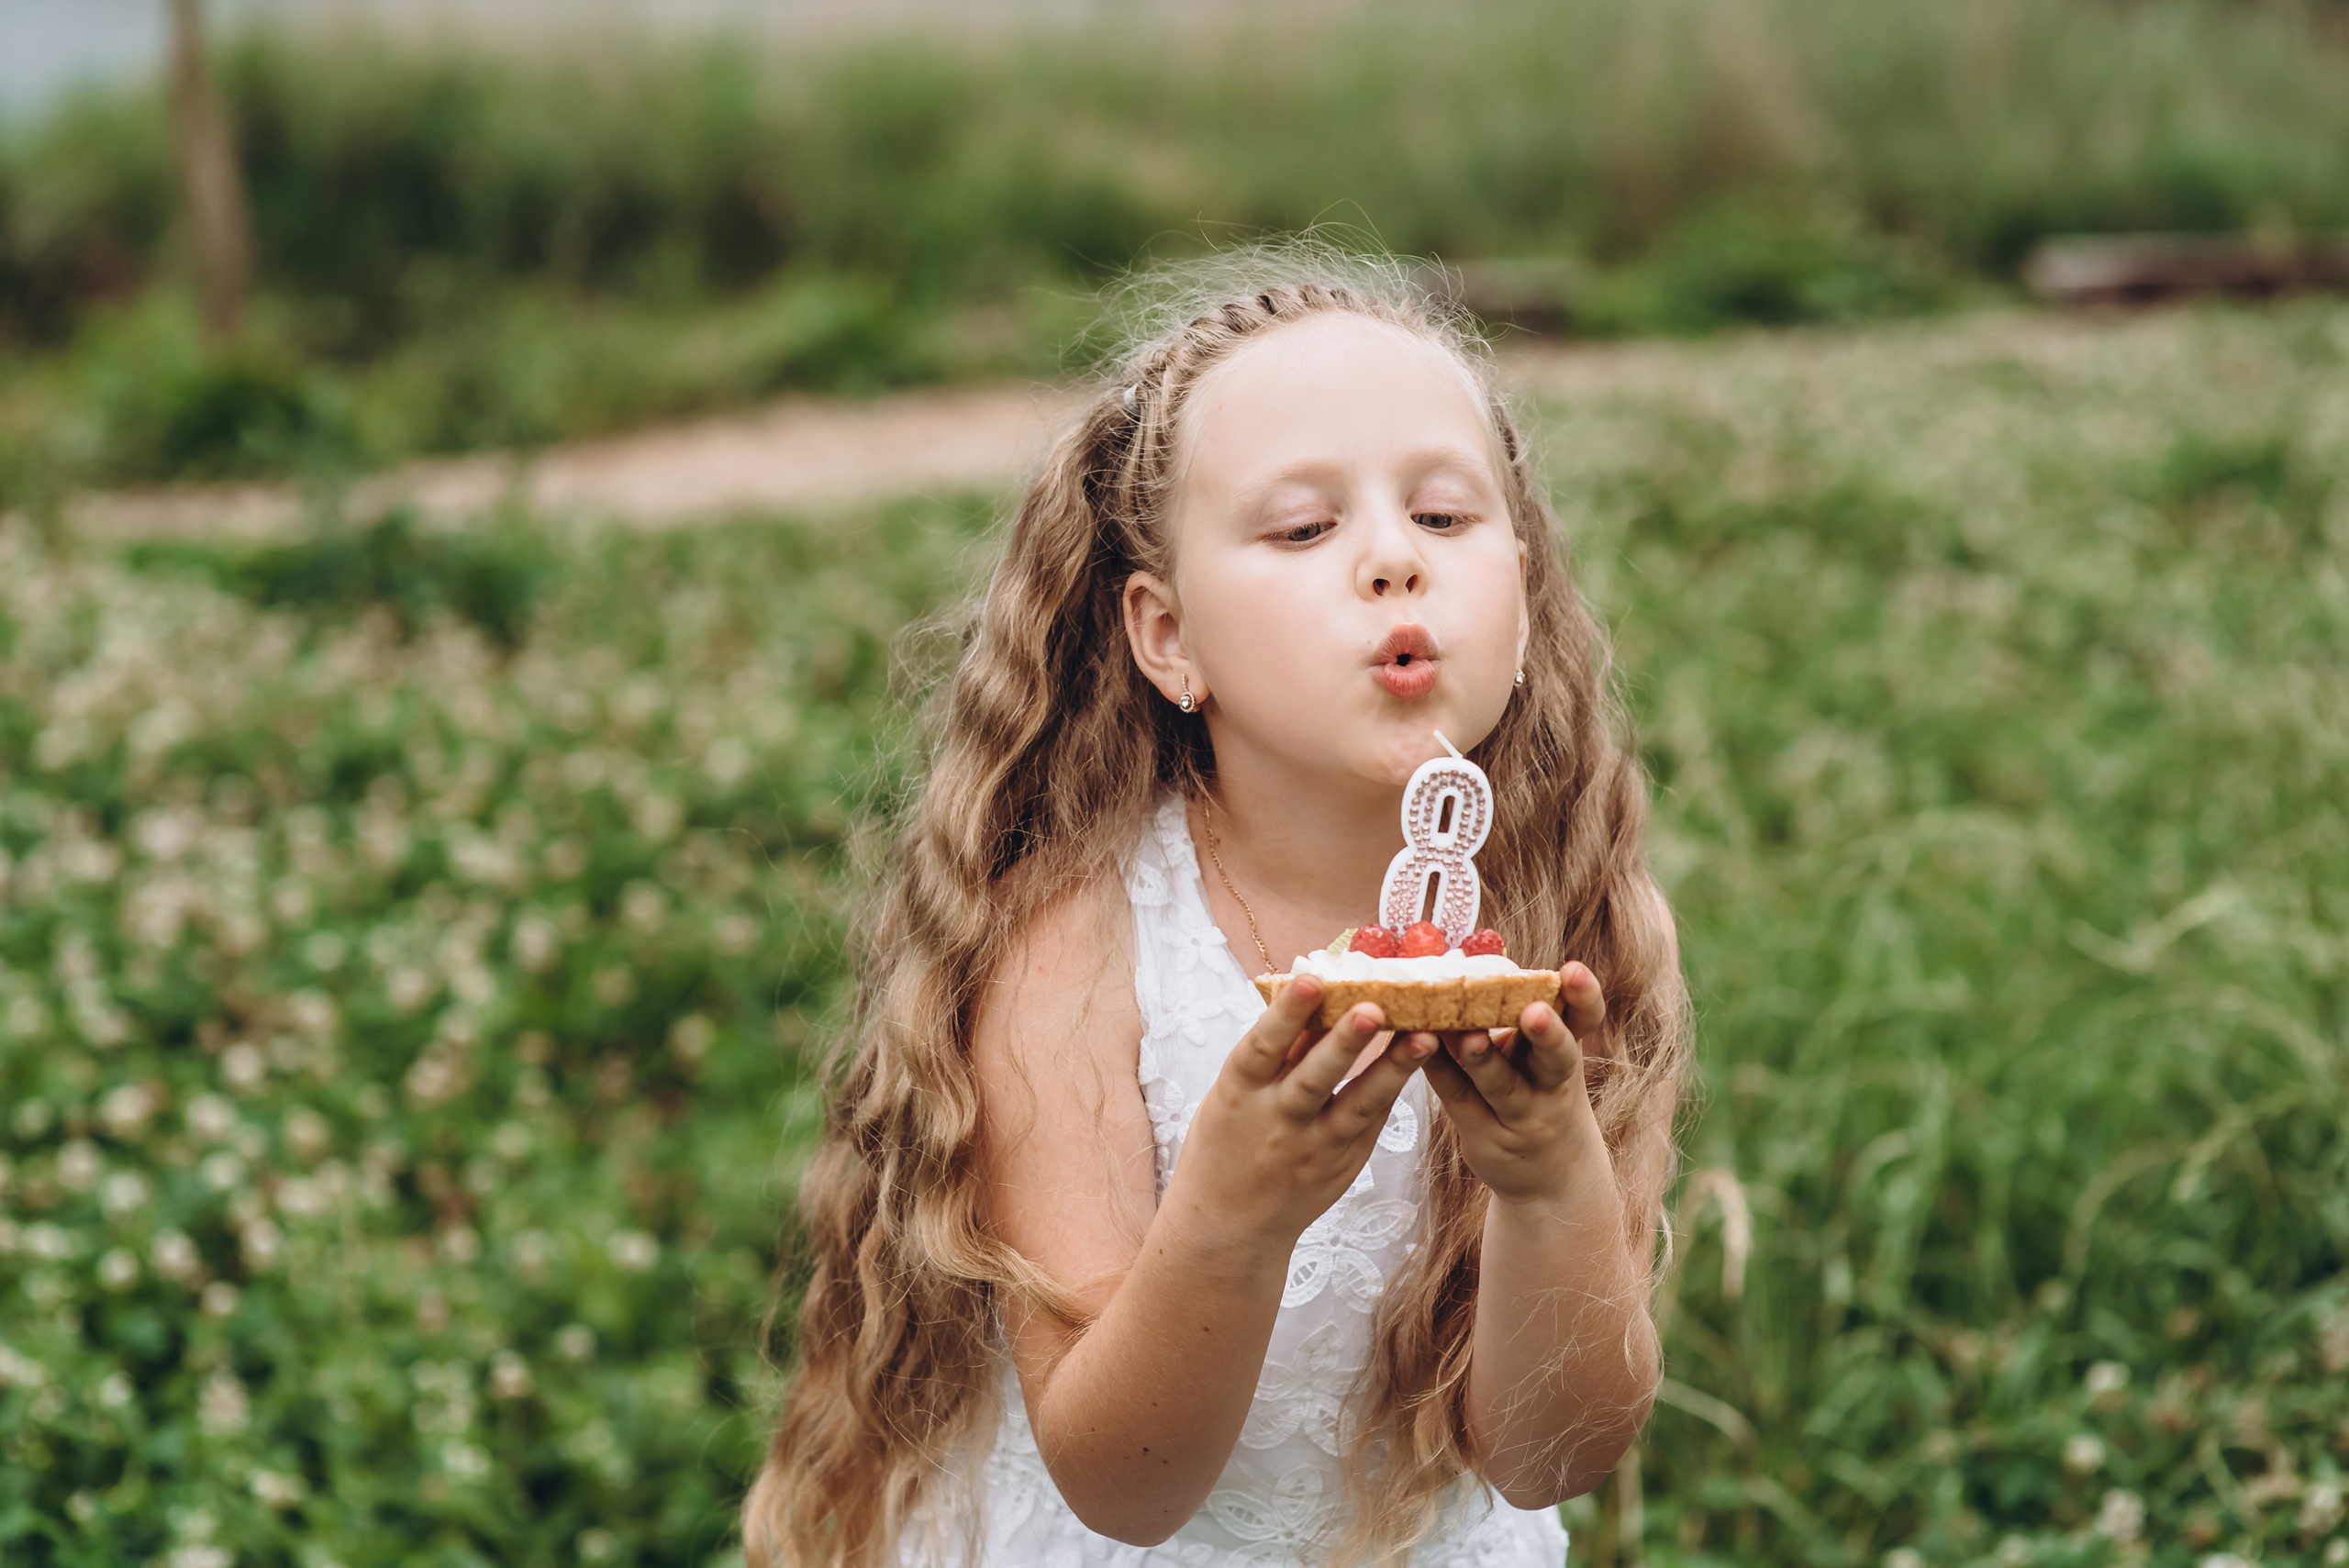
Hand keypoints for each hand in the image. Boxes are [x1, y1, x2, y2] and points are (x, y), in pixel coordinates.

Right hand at [1160, 977, 1432, 1253]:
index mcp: (1236, 1094)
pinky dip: (1392, 1090)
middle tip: (1375, 1008)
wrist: (1228, 1223)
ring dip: (1390, 1070)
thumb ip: (1274, 1054)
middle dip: (1345, 1043)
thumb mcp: (1234, 1095)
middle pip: (1314, 1078)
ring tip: (1423, 1038)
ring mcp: (1312, 1148)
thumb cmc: (1228, 1139)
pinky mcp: (1341, 1165)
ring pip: (1356, 1106)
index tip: (1311, 979)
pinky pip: (1370, 1122)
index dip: (1286, 1014)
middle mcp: (1275, 1121)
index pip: (1261, 1047)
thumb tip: (1313, 991)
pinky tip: (1417, 1060)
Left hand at [1420, 963, 1609, 1206]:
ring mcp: (1521, 1116)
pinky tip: (1418, 1046)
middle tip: (1534, 1011)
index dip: (1584, 997)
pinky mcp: (1486, 1136)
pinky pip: (1459, 1097)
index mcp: (1568, 1055)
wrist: (1550, 1176)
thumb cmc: (1539, 1095)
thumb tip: (1468, 958)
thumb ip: (1520, 1016)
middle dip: (1548, 1034)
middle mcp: (1552, 1087)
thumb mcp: (1544, 1059)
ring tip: (1469, 1038)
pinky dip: (1439, 1069)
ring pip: (1503, 1086)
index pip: (1585, 1022)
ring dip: (1484, 1060)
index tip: (1573, 970)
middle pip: (1557, 1060)